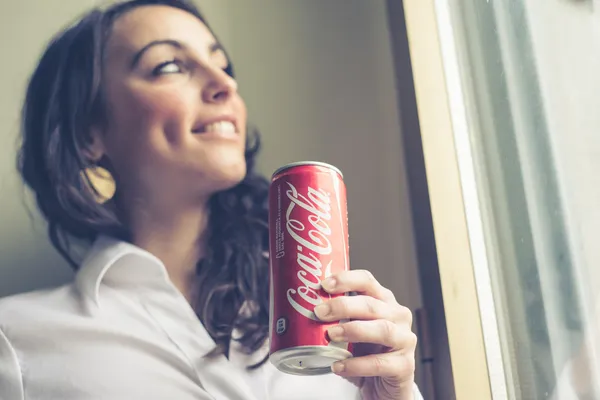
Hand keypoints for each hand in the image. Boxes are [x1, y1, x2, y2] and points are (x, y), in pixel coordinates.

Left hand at [315, 270, 416, 399]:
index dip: (346, 280)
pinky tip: (338, 366)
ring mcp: (405, 340)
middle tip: (319, 312)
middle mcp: (398, 316)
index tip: (324, 285)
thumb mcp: (352, 329)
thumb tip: (299, 307)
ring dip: (353, 330)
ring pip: (382, 329)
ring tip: (330, 335)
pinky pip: (379, 363)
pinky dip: (356, 364)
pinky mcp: (405, 366)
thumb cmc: (366, 351)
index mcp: (384, 301)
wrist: (385, 387)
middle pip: (372, 304)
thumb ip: (337, 317)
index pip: (367, 281)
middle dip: (343, 306)